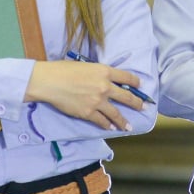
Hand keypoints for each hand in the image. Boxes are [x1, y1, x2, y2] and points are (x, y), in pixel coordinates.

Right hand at [25, 60, 144, 131]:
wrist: (50, 82)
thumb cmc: (64, 70)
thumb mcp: (86, 66)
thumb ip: (99, 73)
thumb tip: (106, 80)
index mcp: (104, 71)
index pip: (126, 77)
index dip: (136, 82)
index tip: (140, 86)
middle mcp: (104, 86)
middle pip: (126, 97)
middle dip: (137, 104)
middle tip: (144, 108)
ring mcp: (97, 101)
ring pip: (116, 113)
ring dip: (123, 121)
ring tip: (129, 127)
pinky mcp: (88, 113)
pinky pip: (101, 121)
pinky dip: (107, 125)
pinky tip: (110, 127)